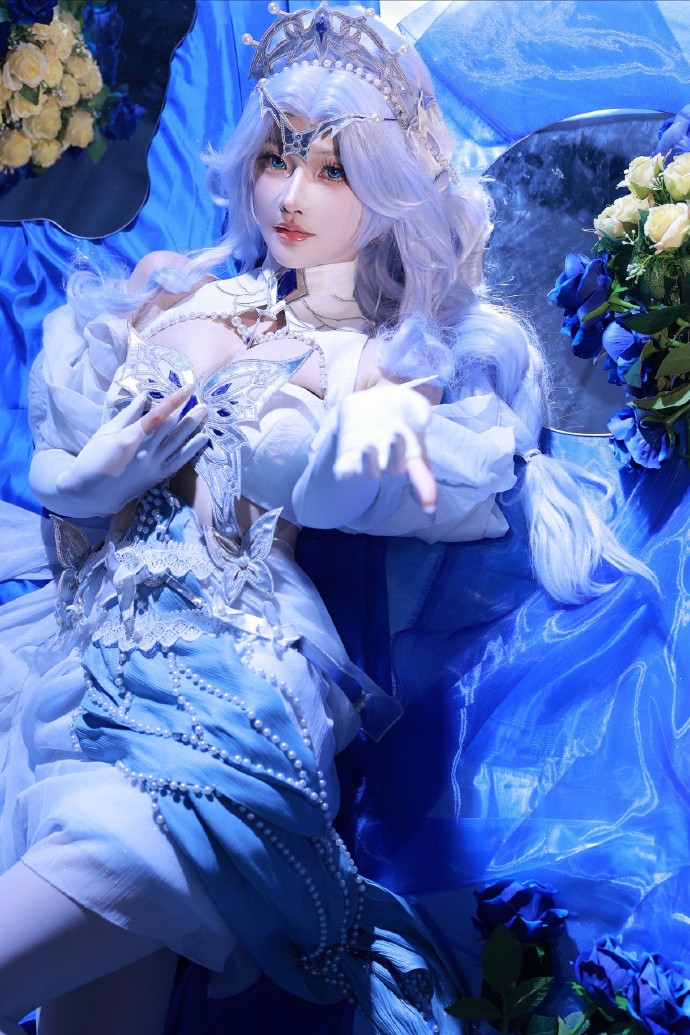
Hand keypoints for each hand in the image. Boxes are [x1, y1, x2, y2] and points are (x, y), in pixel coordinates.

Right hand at [54, 387, 207, 515]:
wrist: (90, 493)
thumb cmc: (93, 458)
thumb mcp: (106, 432)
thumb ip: (129, 414)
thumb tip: (145, 396)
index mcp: (130, 438)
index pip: (158, 415)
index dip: (175, 401)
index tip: (188, 388)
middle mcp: (146, 452)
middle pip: (172, 427)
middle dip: (187, 411)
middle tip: (201, 398)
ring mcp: (154, 465)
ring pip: (179, 442)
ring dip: (193, 426)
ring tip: (205, 411)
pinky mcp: (158, 476)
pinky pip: (180, 461)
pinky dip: (192, 449)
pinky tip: (203, 438)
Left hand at [333, 380, 437, 510]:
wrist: (367, 402)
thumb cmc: (397, 407)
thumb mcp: (410, 401)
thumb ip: (420, 408)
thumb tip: (422, 421)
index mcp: (411, 453)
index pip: (420, 475)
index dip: (426, 490)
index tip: (430, 504)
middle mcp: (390, 461)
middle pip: (394, 469)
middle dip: (395, 457)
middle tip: (396, 437)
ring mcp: (368, 461)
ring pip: (370, 472)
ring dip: (369, 463)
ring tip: (368, 446)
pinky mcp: (348, 456)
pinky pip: (346, 470)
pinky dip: (345, 472)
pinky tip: (343, 472)